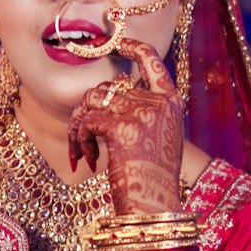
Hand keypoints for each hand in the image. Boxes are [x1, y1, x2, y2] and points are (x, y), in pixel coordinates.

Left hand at [67, 40, 184, 214]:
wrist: (154, 207)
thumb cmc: (151, 180)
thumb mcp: (155, 140)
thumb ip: (140, 113)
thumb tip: (100, 98)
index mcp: (171, 102)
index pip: (151, 60)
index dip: (129, 47)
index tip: (111, 43)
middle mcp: (159, 102)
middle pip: (106, 88)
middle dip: (86, 114)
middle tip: (80, 142)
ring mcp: (142, 112)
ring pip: (91, 102)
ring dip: (79, 128)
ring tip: (82, 153)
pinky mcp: (123, 126)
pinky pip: (87, 121)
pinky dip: (79, 139)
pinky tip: (85, 160)